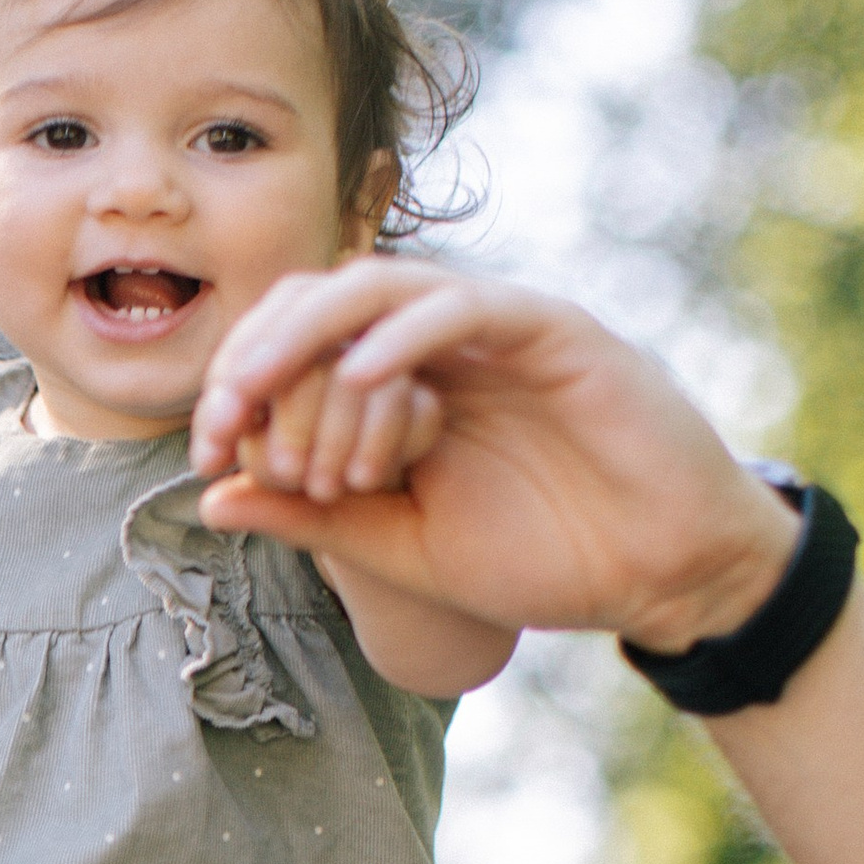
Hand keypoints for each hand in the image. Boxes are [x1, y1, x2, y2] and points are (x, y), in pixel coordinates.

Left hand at [188, 261, 800, 650]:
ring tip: (263, 389)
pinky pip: (464, 305)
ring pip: (381, 286)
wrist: (659, 577)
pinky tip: (359, 376)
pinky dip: (402, 332)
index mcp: (401, 388)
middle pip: (323, 300)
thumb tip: (207, 498)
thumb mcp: (402, 549)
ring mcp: (496, 329)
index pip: (297, 347)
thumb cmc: (543, 559)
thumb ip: (311, 518)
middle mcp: (440, 345)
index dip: (239, 386)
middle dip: (258, 353)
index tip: (204, 451)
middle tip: (220, 416)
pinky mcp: (553, 330)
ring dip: (311, 335)